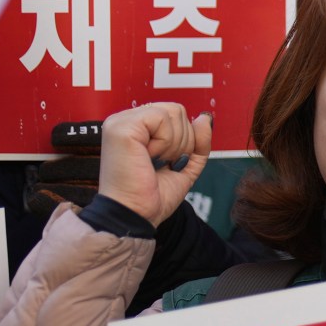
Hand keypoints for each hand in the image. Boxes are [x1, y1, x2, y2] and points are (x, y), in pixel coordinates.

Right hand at [95, 103, 209, 227]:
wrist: (137, 215)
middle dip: (182, 142)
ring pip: (172, 112)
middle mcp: (127, 121)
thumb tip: (204, 117)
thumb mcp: (187, 166)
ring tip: (155, 161)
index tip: (170, 162)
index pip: (175, 115)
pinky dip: (166, 142)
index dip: (185, 139)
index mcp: (138, 128)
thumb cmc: (154, 196)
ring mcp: (121, 122)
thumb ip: (199, 142)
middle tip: (163, 163)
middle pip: (177, 110)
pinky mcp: (120, 126)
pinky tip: (149, 157)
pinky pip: (161, 117)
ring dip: (174, 144)